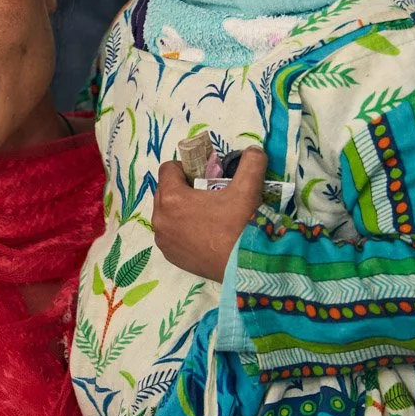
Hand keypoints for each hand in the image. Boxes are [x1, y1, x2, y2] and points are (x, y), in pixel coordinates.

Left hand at [152, 147, 265, 280]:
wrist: (245, 266)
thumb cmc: (241, 225)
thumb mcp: (248, 189)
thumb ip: (251, 163)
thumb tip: (254, 149)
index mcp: (172, 198)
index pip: (168, 169)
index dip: (184, 167)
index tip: (201, 175)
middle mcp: (160, 219)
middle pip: (164, 191)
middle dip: (181, 188)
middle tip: (205, 193)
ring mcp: (163, 240)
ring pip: (165, 214)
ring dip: (179, 209)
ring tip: (204, 214)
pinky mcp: (170, 256)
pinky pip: (169, 234)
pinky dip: (180, 229)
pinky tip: (202, 233)